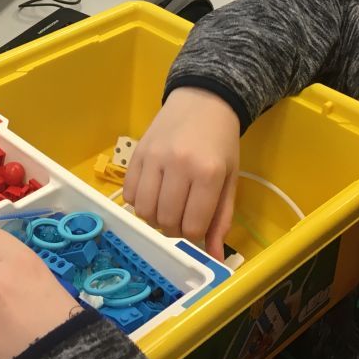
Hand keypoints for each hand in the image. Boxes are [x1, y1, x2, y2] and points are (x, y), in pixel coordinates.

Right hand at [123, 87, 240, 259]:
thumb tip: (214, 258)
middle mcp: (179, 165)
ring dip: (154, 218)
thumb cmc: (221, 142)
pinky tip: (151, 193)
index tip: (196, 225)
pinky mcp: (137, 152)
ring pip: (143, 210)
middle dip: (173, 229)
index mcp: (208, 173)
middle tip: (180, 217)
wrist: (203, 100)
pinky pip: (128, 193)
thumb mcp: (229, 179)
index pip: (193, 226)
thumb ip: (221, 219)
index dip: (193, 234)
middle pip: (166, 221)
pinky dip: (137, 202)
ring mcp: (154, 157)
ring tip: (165, 207)